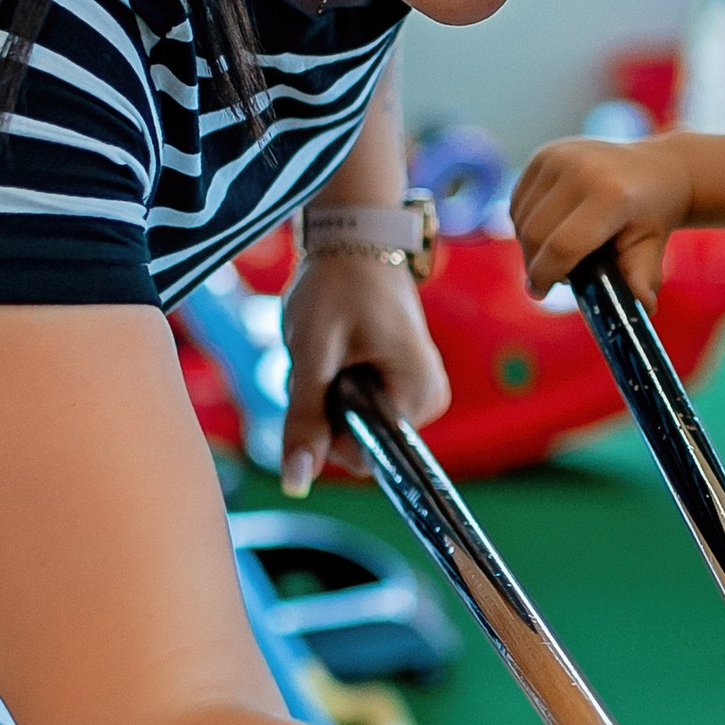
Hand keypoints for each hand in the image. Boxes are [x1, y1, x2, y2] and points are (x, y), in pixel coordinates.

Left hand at [278, 253, 450, 495]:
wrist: (353, 240)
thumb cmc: (336, 287)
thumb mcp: (312, 354)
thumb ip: (306, 420)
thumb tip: (296, 484)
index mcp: (419, 395)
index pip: (365, 454)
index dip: (328, 428)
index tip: (320, 378)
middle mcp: (428, 400)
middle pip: (359, 441)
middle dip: (325, 408)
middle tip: (321, 357)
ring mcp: (418, 392)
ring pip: (354, 425)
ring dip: (326, 396)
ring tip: (329, 348)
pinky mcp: (403, 385)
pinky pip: (359, 408)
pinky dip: (335, 386)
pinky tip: (337, 351)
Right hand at [511, 132, 692, 302]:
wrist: (657, 168)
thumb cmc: (652, 216)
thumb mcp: (651, 248)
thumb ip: (641, 278)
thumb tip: (644, 307)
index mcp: (611, 195)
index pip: (563, 246)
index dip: (546, 276)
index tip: (540, 292)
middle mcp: (581, 169)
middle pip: (536, 235)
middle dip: (536, 264)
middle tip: (548, 279)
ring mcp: (559, 156)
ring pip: (522, 219)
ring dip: (530, 245)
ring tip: (556, 253)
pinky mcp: (544, 153)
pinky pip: (519, 202)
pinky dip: (526, 223)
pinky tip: (549, 230)